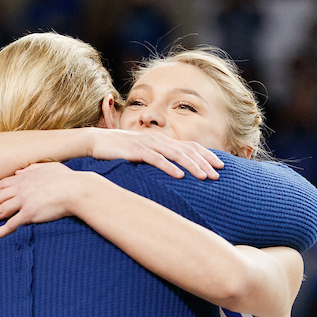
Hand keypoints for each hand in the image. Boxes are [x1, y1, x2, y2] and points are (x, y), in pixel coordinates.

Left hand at [0, 162, 88, 238]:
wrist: (76, 189)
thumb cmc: (67, 178)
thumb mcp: (48, 167)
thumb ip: (33, 168)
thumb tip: (21, 170)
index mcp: (25, 177)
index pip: (2, 184)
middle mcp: (21, 188)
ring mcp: (24, 200)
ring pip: (1, 210)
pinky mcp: (30, 213)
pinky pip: (12, 223)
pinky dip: (1, 230)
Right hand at [87, 128, 221, 179]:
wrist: (96, 142)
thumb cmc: (120, 150)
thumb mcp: (143, 153)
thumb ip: (158, 158)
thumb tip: (174, 170)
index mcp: (162, 140)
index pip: (190, 146)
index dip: (207, 155)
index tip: (220, 166)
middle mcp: (158, 139)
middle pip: (187, 150)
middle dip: (205, 162)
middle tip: (217, 175)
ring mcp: (148, 143)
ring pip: (176, 154)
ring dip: (192, 165)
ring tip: (204, 176)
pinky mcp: (136, 150)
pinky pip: (156, 159)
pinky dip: (169, 167)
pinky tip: (180, 176)